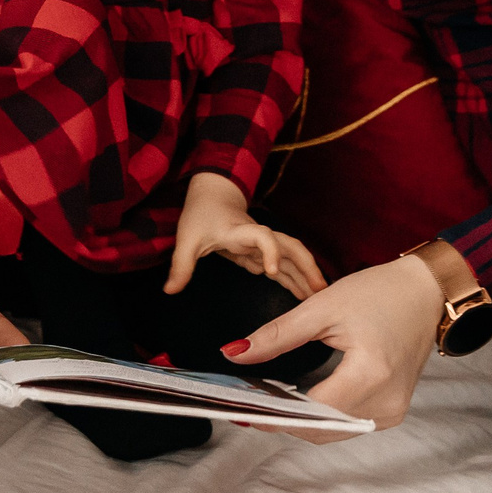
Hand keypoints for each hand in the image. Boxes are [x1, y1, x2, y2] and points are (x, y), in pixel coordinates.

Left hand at [163, 173, 322, 299]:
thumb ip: (180, 266)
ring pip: (291, 257)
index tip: (271, 273)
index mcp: (240, 230)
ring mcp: (263, 244)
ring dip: (306, 275)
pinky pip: (284, 266)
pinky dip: (296, 279)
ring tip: (322, 297)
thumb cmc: (201, 214)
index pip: (261, 236)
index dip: (269, 252)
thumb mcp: (186, 239)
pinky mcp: (262, 253)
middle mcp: (257, 236)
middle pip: (289, 246)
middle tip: (320, 291)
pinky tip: (306, 295)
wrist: (213, 195)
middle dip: (306, 267)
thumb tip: (169, 291)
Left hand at [220, 253, 443, 440]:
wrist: (425, 292)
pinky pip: (348, 424)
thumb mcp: (322, 307)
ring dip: (300, 421)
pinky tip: (297, 401)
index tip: (241, 409)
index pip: (312, 410)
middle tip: (245, 405)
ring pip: (332, 431)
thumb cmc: (380, 293)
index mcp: (371, 374)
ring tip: (265, 403)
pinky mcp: (392, 411)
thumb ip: (277, 335)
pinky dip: (322, 417)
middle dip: (282, 420)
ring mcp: (392, 411)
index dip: (274, 413)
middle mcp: (386, 401)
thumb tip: (235, 354)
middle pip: (321, 428)